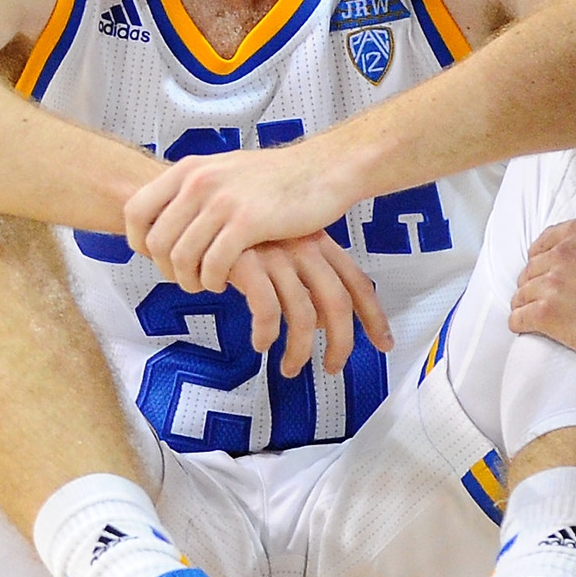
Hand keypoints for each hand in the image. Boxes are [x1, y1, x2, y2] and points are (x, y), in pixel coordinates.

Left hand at [124, 139, 359, 295]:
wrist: (322, 170)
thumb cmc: (276, 178)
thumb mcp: (224, 171)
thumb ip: (193, 190)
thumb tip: (165, 217)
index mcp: (188, 169)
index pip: (135, 211)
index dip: (139, 242)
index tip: (157, 257)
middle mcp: (199, 182)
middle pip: (156, 242)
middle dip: (167, 270)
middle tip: (188, 277)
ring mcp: (222, 202)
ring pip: (181, 258)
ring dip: (191, 280)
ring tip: (208, 283)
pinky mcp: (248, 223)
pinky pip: (213, 265)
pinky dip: (214, 281)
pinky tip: (227, 281)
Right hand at [225, 231, 395, 376]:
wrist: (192, 208)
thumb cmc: (236, 235)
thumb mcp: (279, 248)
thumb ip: (303, 278)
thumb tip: (320, 320)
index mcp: (316, 241)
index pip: (356, 282)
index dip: (373, 316)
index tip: (383, 343)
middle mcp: (301, 246)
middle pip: (337, 302)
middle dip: (341, 342)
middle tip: (333, 367)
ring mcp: (275, 255)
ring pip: (303, 315)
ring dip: (300, 350)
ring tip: (289, 368)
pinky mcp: (246, 264)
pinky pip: (267, 311)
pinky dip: (267, 335)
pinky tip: (261, 344)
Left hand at [509, 166, 575, 369]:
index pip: (545, 241)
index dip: (547, 257)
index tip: (553, 269)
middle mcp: (560, 253)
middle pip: (532, 267)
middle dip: (536, 281)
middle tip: (546, 295)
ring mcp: (550, 284)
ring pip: (522, 292)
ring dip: (527, 302)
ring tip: (535, 313)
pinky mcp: (546, 315)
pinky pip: (518, 317)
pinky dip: (520, 323)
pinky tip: (527, 328)